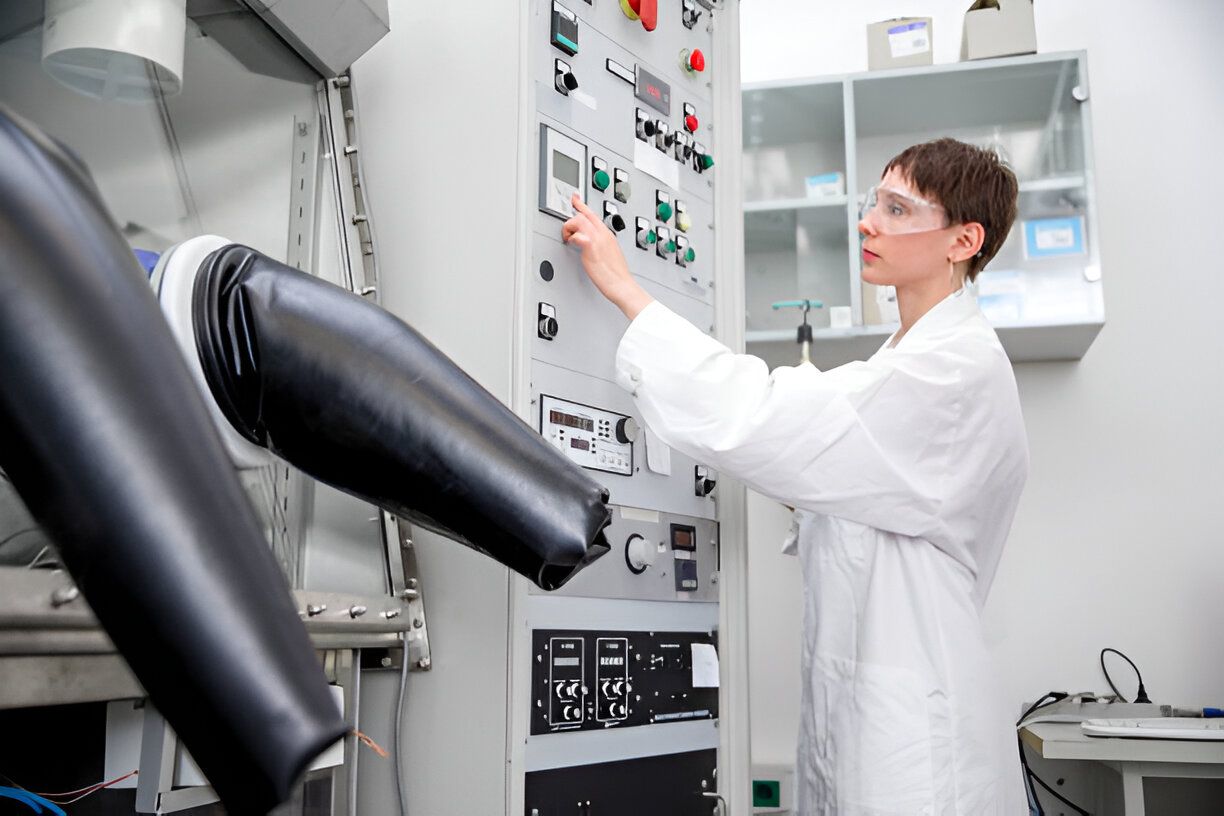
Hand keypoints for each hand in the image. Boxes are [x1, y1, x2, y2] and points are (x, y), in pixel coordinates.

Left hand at [562, 193, 653, 319]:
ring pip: (577, 220)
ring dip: (569, 228)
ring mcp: (597, 239)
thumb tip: (591, 245)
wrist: (622, 285)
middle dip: (571, 220)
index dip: (581, 204)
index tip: (574, 198)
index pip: (592, 214)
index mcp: (607, 234)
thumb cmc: (617, 274)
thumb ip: (601, 245)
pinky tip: (572, 245)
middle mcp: (603, 234)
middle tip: (566, 231)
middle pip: (583, 214)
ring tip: (569, 240)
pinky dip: (571, 238)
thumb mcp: (611, 254)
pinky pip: (576, 235)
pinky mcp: (591, 247)